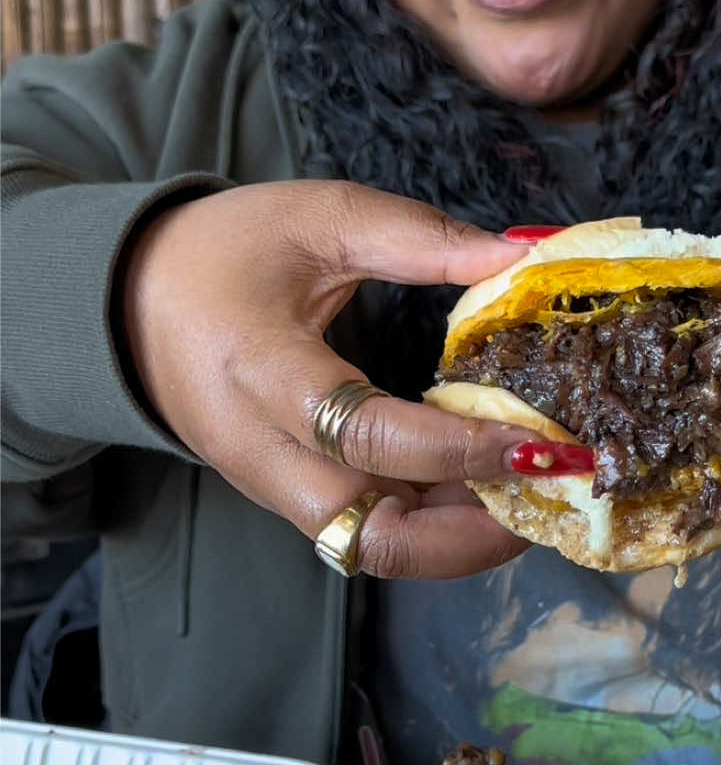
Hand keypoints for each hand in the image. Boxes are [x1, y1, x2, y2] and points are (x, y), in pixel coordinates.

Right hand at [120, 181, 539, 578]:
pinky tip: (487, 484)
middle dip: (474, 534)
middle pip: (373, 535)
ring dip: (460, 537)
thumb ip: (421, 239)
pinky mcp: (286, 496)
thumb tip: (526, 253)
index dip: (462, 450)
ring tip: (533, 491)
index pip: (367, 437)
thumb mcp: (320, 217)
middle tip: (551, 491)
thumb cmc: (223, 251)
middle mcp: (262, 451)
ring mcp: (271, 485)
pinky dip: (432, 522)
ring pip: (374, 547)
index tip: (540, 439)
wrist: (126, 299)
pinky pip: (365, 530)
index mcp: (261, 370)